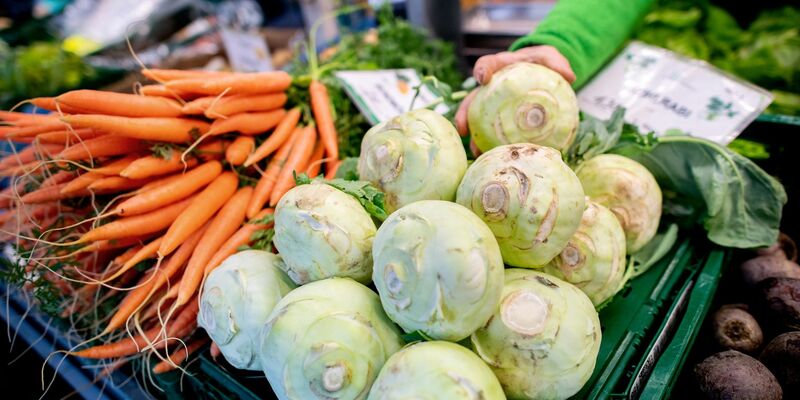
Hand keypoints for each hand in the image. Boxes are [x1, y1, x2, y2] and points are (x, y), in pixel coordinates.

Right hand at [455, 45, 575, 139]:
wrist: (542, 74)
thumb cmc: (541, 62)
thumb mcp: (549, 56)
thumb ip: (556, 62)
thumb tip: (570, 76)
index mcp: (501, 66)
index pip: (487, 64)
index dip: (482, 70)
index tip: (482, 79)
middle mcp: (492, 87)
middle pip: (473, 98)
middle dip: (465, 113)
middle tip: (463, 128)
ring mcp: (493, 103)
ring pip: (478, 118)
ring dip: (474, 135)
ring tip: (475, 150)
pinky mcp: (500, 117)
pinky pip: (493, 130)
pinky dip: (491, 143)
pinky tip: (494, 155)